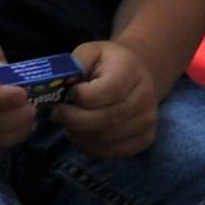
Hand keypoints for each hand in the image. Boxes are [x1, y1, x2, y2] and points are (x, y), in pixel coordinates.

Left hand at [53, 41, 162, 157]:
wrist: (135, 75)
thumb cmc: (107, 64)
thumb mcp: (89, 52)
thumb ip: (75, 64)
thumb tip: (60, 84)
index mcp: (131, 70)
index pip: (110, 91)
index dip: (81, 97)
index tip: (67, 94)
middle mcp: (145, 97)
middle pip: (105, 118)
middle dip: (73, 119)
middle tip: (57, 114)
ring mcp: (147, 121)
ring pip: (105, 138)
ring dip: (78, 133)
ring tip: (68, 122)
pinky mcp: (144, 139)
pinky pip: (111, 152)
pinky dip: (89, 146)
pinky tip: (80, 133)